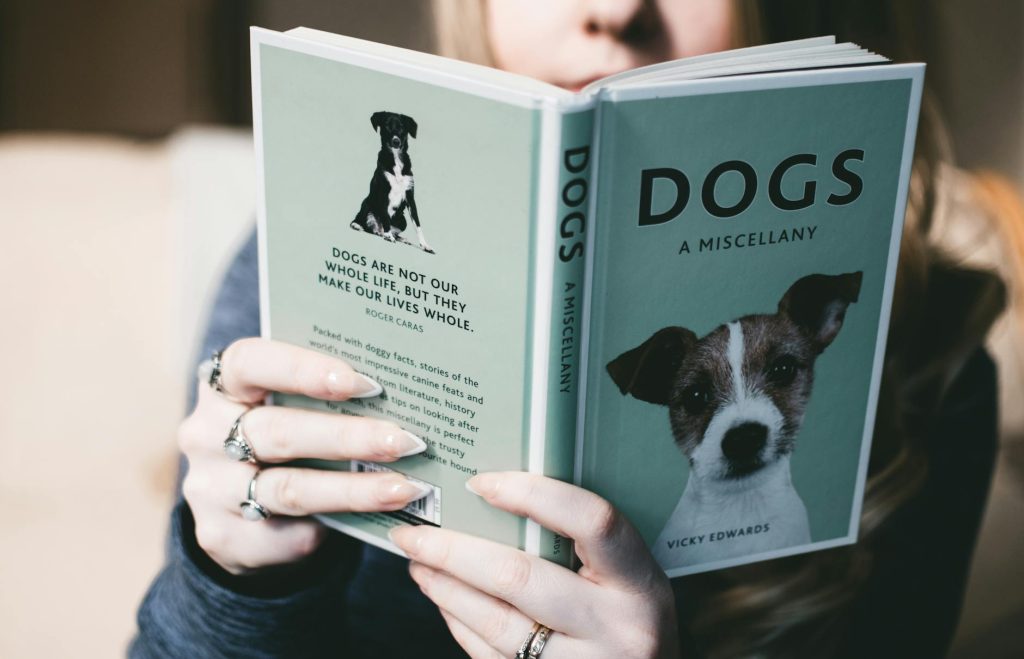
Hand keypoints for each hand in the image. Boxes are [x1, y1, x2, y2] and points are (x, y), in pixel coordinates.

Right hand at [179, 338, 429, 574]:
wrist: (244, 513)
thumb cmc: (285, 439)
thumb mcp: (291, 407)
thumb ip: (326, 397)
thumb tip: (404, 391)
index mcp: (223, 387)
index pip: (251, 363)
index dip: (303, 369)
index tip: (361, 381)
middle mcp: (205, 435)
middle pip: (278, 432)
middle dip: (347, 437)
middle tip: (404, 441)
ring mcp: (211, 489)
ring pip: (290, 488)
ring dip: (354, 489)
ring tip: (403, 488)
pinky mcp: (224, 537)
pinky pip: (289, 533)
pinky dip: (337, 524)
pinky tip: (378, 520)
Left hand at [390, 473, 680, 658]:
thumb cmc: (632, 621)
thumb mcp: (630, 581)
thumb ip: (582, 545)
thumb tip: (498, 499)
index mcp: (640, 584)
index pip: (591, 522)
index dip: (534, 494)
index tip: (481, 483)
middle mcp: (616, 629)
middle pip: (520, 578)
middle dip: (455, 551)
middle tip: (415, 532)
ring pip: (496, 623)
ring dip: (446, 588)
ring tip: (418, 562)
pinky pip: (491, 656)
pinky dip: (460, 623)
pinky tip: (444, 599)